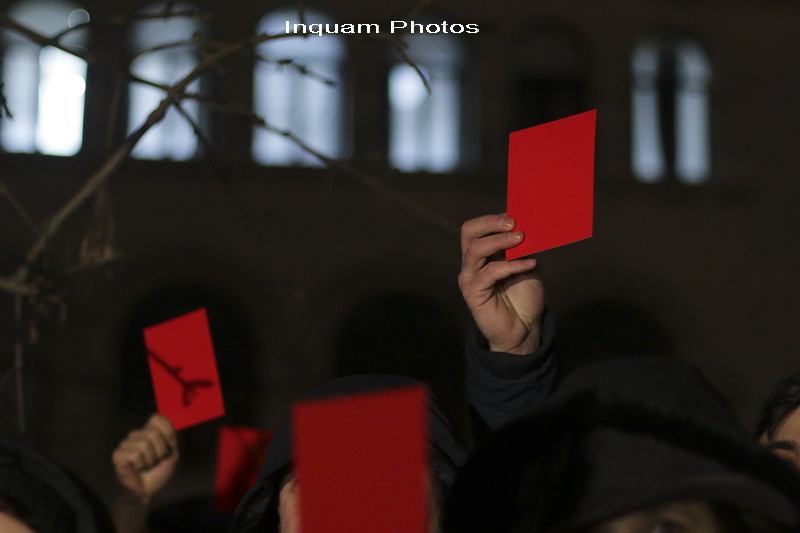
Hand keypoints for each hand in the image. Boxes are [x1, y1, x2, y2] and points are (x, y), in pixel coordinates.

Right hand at [112, 413, 178, 502]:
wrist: (146, 491)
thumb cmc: (158, 473)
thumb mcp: (171, 455)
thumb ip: (171, 441)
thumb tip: (166, 435)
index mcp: (149, 431)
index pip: (157, 418)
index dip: (167, 431)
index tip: (170, 446)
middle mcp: (137, 435)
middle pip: (153, 432)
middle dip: (160, 451)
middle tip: (155, 461)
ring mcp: (126, 444)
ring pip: (144, 444)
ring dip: (150, 460)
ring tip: (145, 466)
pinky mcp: (117, 455)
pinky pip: (134, 455)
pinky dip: (140, 465)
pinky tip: (136, 469)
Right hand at [458, 214, 543, 353]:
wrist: (524, 329)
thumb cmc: (524, 297)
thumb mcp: (527, 265)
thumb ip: (523, 248)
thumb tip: (528, 226)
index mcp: (482, 254)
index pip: (477, 227)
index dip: (495, 218)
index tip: (517, 214)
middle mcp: (472, 263)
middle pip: (468, 231)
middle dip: (490, 223)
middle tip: (514, 223)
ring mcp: (470, 278)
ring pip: (475, 249)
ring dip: (500, 240)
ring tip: (521, 238)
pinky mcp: (473, 293)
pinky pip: (489, 272)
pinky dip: (510, 265)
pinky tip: (528, 264)